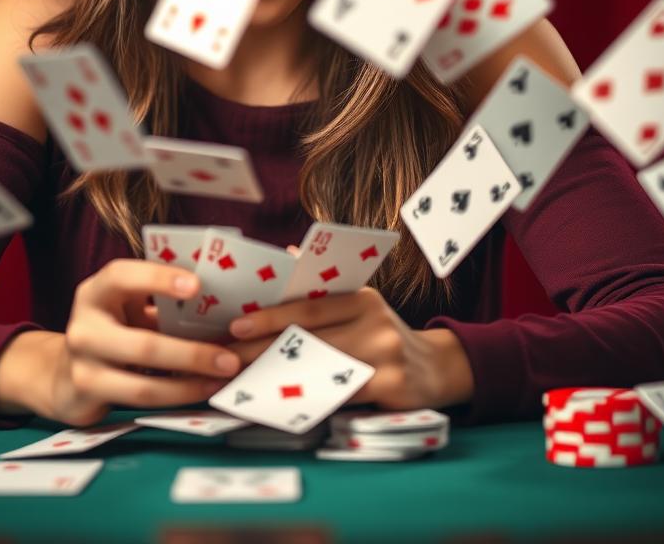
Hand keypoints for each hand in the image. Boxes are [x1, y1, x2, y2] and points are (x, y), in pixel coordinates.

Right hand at [43, 259, 243, 425]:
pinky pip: (140, 400)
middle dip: (192, 353)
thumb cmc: (113, 330)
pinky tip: (201, 389)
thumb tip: (221, 302)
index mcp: (96, 292)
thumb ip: (159, 303)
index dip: (157, 278)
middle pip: (144, 343)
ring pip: (144, 381)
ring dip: (189, 383)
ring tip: (222, 378)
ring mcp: (82, 364)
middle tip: (231, 358)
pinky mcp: (87, 395)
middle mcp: (84, 326)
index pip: (121, 276)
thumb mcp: (127, 308)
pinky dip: (176, 396)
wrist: (65, 375)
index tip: (197, 285)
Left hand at [224, 287, 474, 410]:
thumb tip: (284, 255)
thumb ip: (323, 292)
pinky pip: (340, 397)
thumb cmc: (383, 335)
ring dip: (276, 380)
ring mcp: (385, 355)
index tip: (235, 326)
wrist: (438, 368)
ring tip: (242, 387)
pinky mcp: (392, 387)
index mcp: (361, 297)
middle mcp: (374, 321)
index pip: (309, 307)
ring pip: (320, 370)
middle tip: (225, 362)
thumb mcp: (360, 306)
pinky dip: (307, 403)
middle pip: (309, 340)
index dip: (270, 317)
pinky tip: (281, 408)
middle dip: (262, 352)